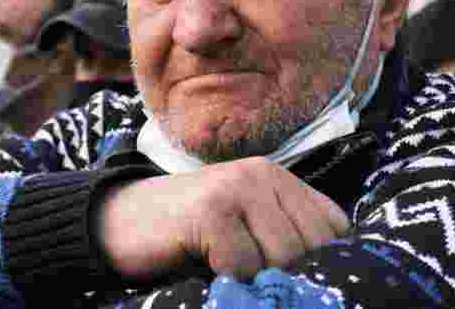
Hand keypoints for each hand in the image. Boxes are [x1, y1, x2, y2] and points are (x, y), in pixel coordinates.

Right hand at [94, 157, 348, 280]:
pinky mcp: (212, 211)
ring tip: (226, 270)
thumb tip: (329, 277)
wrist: (119, 221)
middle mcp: (264, 174)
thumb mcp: (246, 229)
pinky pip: (243, 266)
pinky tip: (205, 266)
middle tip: (249, 278)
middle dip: (286, 276)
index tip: (292, 279)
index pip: (335, 228)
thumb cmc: (188, 236)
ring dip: (256, 280)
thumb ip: (285, 238)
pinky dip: (228, 279)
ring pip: (281, 258)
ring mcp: (237, 188)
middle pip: (310, 247)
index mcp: (279, 178)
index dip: (321, 262)